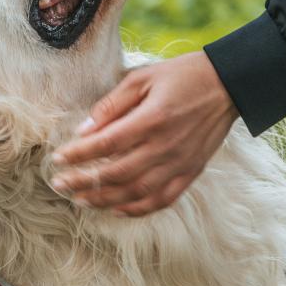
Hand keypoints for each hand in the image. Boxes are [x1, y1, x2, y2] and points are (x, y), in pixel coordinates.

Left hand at [49, 52, 238, 216]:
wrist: (228, 85)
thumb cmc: (182, 76)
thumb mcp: (143, 77)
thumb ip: (112, 104)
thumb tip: (84, 130)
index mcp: (152, 119)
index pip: (106, 145)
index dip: (78, 155)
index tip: (57, 159)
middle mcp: (165, 147)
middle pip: (116, 174)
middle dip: (83, 182)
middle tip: (59, 184)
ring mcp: (179, 164)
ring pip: (136, 193)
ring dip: (104, 200)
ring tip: (80, 200)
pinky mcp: (190, 173)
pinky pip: (161, 200)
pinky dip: (136, 209)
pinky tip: (116, 208)